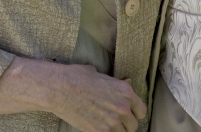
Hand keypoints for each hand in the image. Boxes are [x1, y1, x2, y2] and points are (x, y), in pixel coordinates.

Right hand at [0, 58, 143, 131]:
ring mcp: (111, 121)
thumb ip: (114, 83)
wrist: (59, 88)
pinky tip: (98, 129)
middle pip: (133, 125)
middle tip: (117, 122)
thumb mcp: (99, 74)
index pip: (141, 110)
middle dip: (126, 124)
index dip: (135, 113)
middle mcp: (122, 107)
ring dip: (117, 131)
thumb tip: (125, 81)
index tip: (130, 115)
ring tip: (108, 126)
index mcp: (125, 91)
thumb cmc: (76, 77)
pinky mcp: (99, 131)